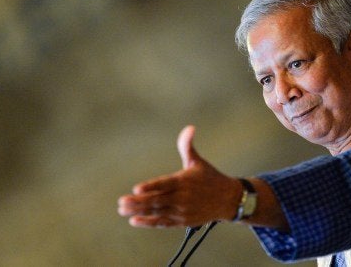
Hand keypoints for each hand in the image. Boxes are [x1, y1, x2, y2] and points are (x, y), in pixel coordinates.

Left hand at [117, 125, 240, 227]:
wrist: (228, 200)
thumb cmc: (210, 178)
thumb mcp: (198, 161)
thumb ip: (187, 146)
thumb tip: (189, 128)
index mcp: (184, 181)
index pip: (164, 184)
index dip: (150, 187)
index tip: (136, 189)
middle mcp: (183, 197)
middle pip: (157, 200)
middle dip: (138, 202)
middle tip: (121, 201)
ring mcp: (182, 211)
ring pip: (158, 212)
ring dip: (139, 212)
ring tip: (123, 210)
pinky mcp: (183, 221)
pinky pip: (163, 223)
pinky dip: (149, 223)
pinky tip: (135, 221)